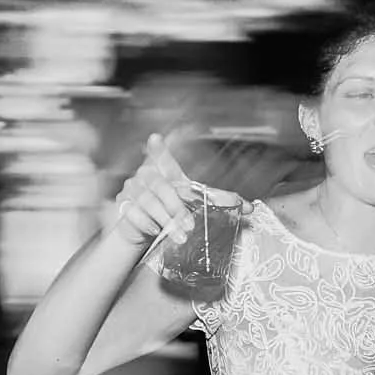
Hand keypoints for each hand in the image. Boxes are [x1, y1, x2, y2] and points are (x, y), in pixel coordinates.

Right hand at [108, 134, 236, 248]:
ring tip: (180, 236)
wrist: (144, 231)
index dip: (158, 149)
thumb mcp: (196, 205)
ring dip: (166, 220)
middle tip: (190, 227)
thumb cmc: (172, 212)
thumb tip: (250, 207)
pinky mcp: (123, 207)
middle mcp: (147, 178)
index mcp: (165, 173)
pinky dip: (147, 225)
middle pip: (163, 188)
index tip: (156, 137)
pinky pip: (134, 214)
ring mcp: (133, 192)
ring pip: (149, 203)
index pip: (162, 159)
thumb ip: (220, 202)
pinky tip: (156, 232)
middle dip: (177, 208)